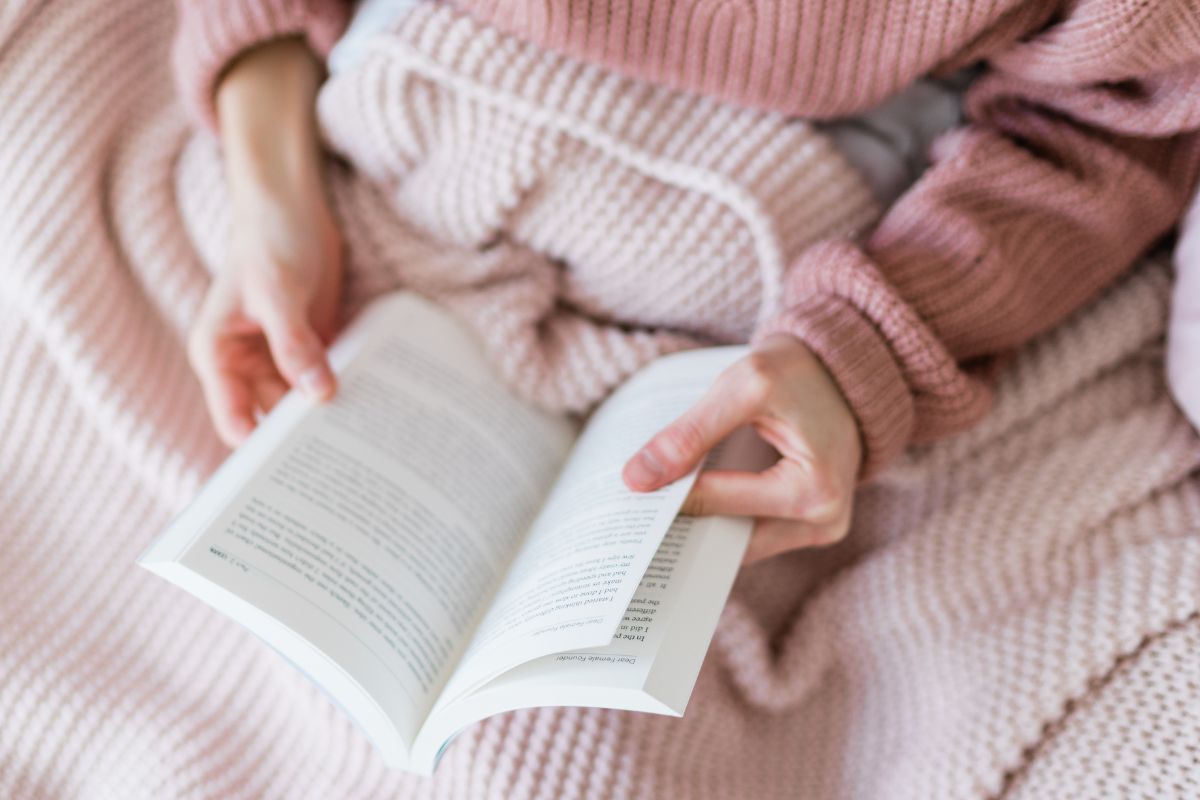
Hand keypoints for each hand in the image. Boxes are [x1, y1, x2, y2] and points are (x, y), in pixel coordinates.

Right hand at [188, 37, 342, 446]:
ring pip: (302, 407)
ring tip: (366, 450)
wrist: (293, 207)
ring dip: (329, 421)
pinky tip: (375, 413)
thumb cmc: (271, 241)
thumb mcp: (279, 291)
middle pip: (271, 421)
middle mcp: (245, 366)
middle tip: (343, 471)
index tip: (295, 478)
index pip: (233, 421)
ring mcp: (278, 360)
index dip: (259, 453)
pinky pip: (326, 384)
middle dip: (301, 442)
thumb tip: (317, 396)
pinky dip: (345, 396)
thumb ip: (295, 344)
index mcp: (217, 356)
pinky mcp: (310, 350)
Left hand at [622, 334, 861, 562]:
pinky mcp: (807, 525)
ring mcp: (818, 530)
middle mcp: (823, 522)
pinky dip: (720, 517)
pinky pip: (752, 533)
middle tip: (629, 513)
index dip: (668, 496)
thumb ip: (691, 433)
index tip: (626, 492)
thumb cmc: (799, 372)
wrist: (841, 371)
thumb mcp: (744, 386)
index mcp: (814, 490)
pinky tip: (687, 500)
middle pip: (729, 539)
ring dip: (699, 525)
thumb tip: (638, 479)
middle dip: (682, 524)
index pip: (720, 503)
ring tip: (653, 506)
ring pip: (737, 544)